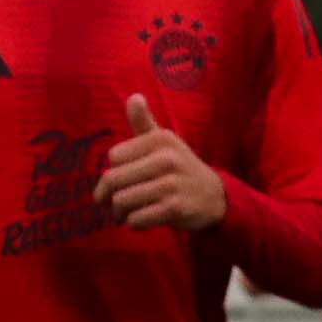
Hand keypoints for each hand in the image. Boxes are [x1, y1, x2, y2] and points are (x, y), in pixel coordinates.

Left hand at [94, 94, 226, 230]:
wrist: (214, 196)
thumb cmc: (180, 168)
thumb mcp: (164, 142)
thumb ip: (144, 122)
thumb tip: (133, 97)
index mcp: (160, 139)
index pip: (114, 157)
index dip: (113, 170)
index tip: (120, 179)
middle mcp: (166, 158)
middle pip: (113, 179)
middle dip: (107, 195)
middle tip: (110, 203)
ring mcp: (171, 184)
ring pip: (122, 201)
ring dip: (119, 212)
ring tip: (125, 213)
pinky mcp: (174, 208)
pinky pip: (137, 219)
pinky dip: (134, 223)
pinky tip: (142, 220)